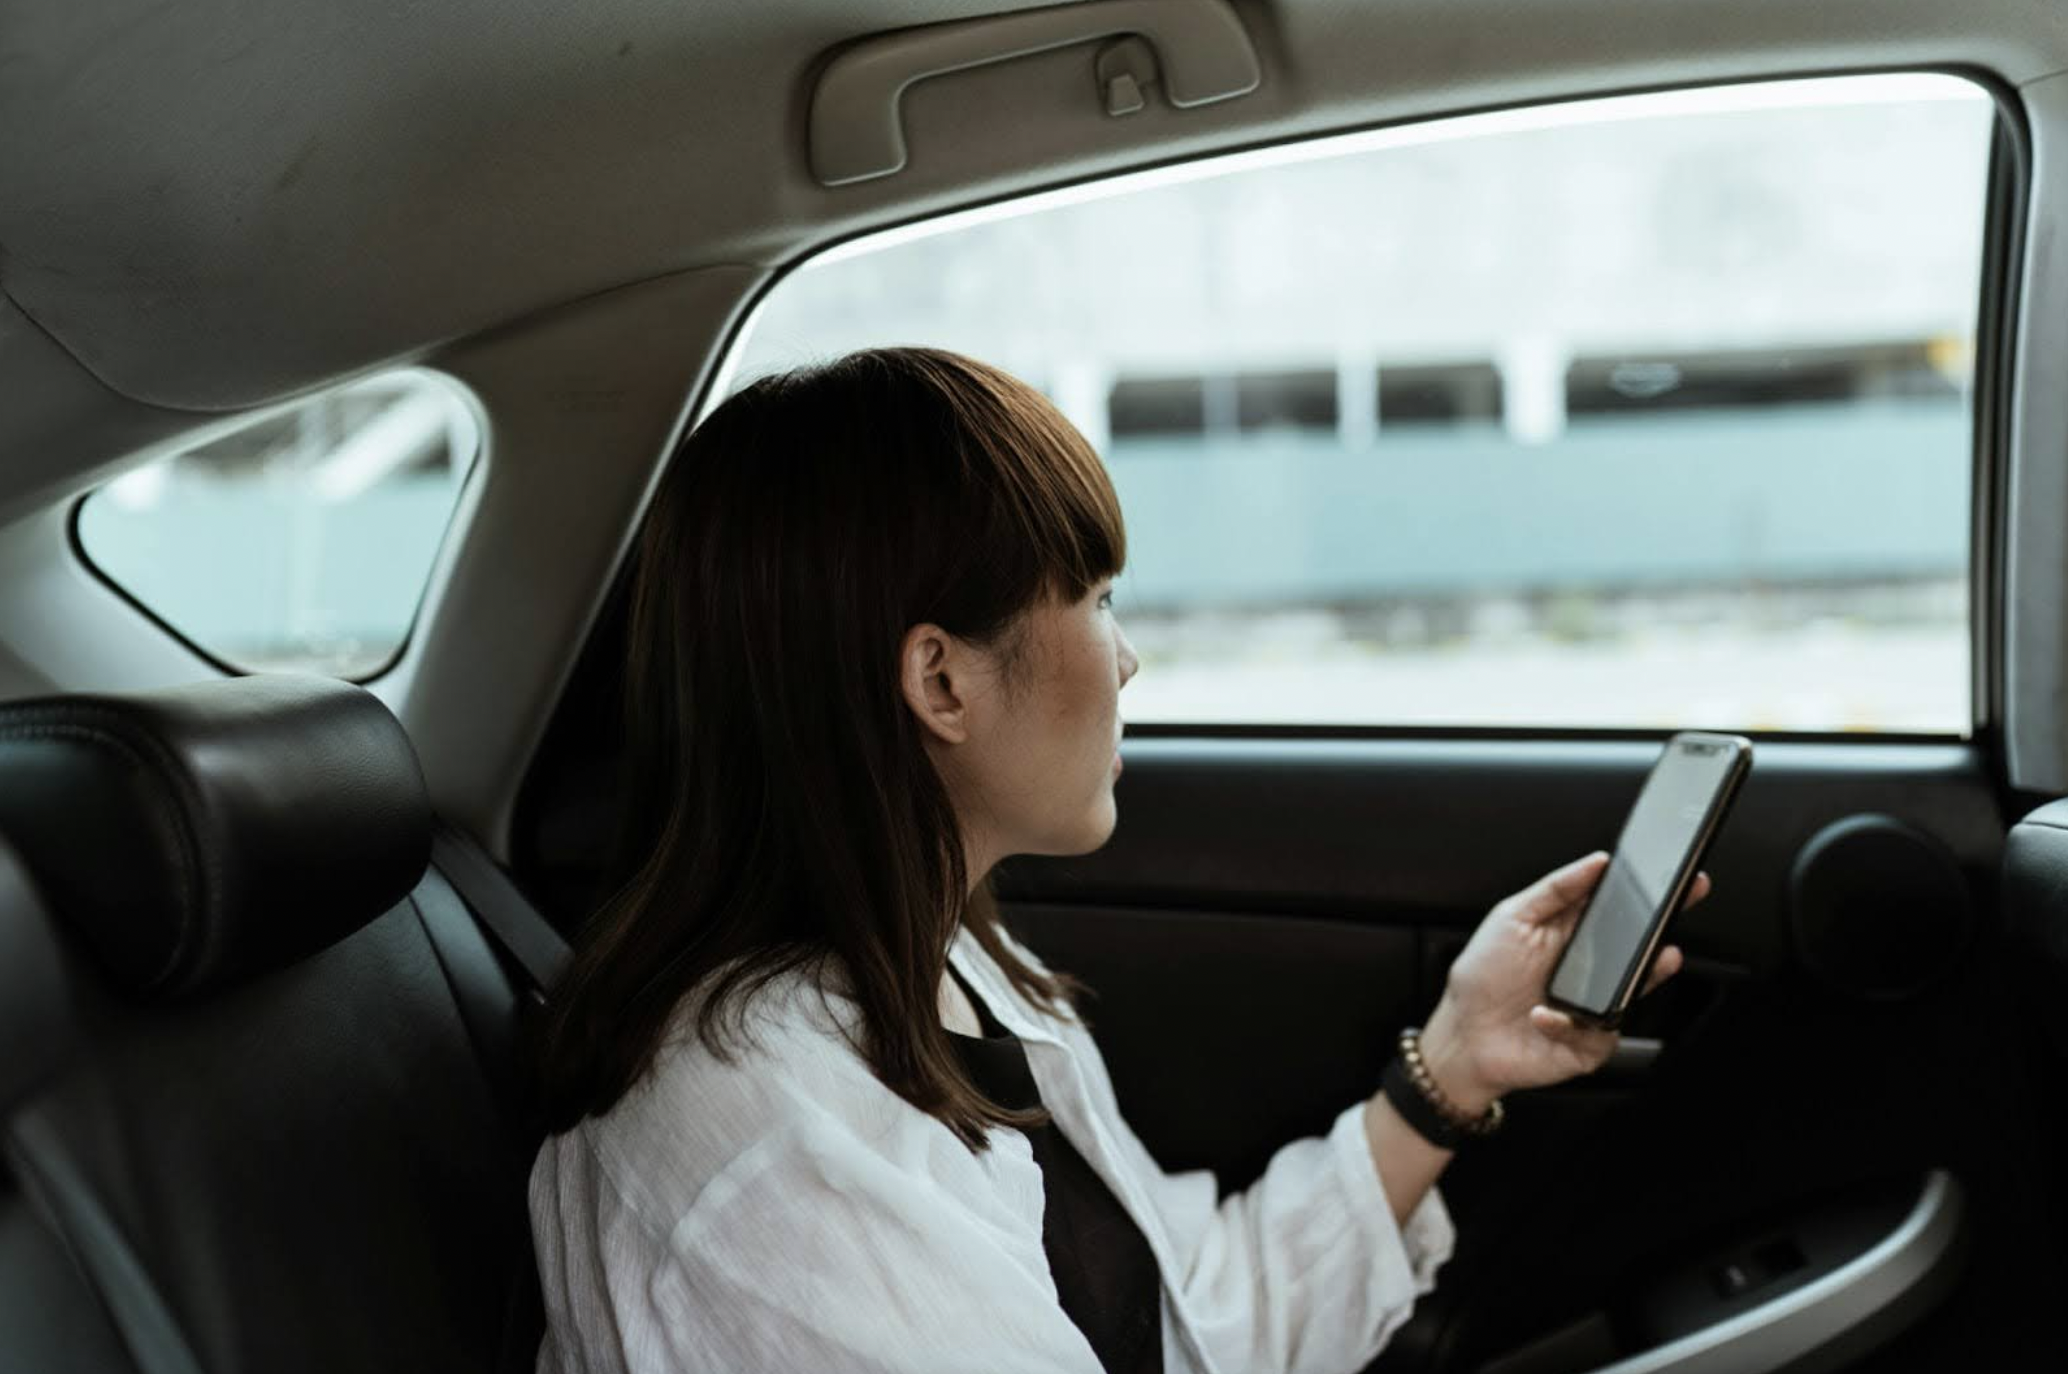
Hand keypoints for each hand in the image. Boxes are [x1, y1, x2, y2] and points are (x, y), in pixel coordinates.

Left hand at [1415, 853, 1708, 1112]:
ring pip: (1634, 991)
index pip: (1621, 911)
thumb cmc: (1483, 978)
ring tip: (1654, 959)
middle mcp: (1592, 971)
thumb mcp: (1511, 918)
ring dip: (1646, 975)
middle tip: (1675, 911)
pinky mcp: (1590, 1045)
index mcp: (1575, 936)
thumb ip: (1554, 889)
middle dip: (1663, 929)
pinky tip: (1542, 1016)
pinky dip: (1568, 1024)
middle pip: (1639, 949)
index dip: (1650, 896)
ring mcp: (1596, 1008)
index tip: (1673, 877)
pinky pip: (1599, 1032)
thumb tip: (1597, 862)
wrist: (1463, 1037)